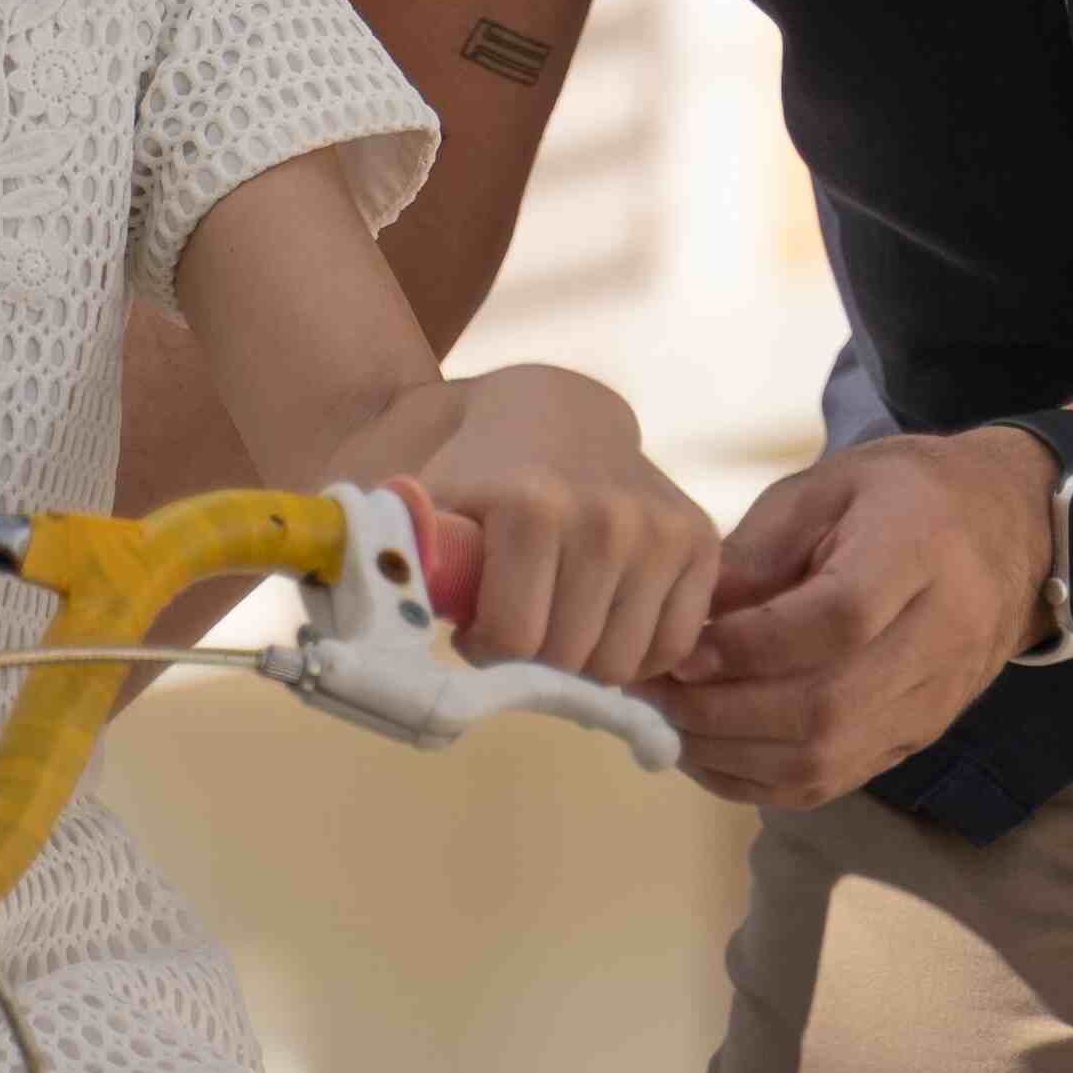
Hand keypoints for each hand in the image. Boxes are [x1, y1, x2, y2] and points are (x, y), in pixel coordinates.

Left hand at [403, 366, 721, 689]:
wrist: (548, 410)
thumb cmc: (467, 472)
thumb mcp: (413, 505)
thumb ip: (389, 561)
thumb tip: (374, 627)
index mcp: (531, 506)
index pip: (513, 641)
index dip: (483, 648)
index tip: (472, 625)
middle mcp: (607, 516)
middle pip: (571, 659)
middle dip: (534, 657)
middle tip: (516, 620)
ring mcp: (660, 527)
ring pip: (624, 662)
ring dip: (585, 658)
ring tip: (557, 616)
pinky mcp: (698, 537)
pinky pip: (674, 643)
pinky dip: (639, 649)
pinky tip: (605, 616)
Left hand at [648, 430, 1056, 810]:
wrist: (1009, 531)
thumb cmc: (907, 494)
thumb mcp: (829, 485)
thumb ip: (759, 548)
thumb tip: (688, 618)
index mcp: (920, 550)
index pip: (838, 619)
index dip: (750, 646)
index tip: (683, 648)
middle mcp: (939, 636)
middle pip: (827, 706)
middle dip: (722, 712)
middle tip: (654, 693)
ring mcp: (932, 699)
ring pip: (826, 759)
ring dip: (730, 754)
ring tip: (669, 722)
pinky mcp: (918, 737)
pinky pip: (831, 782)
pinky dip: (757, 779)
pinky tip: (709, 750)